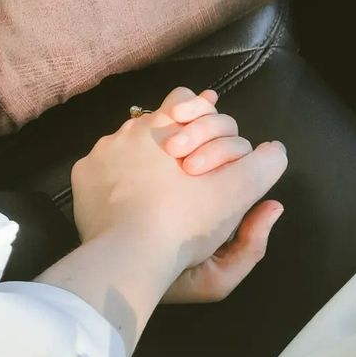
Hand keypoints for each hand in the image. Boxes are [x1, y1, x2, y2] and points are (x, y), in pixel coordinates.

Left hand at [71, 88, 287, 301]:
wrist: (128, 255)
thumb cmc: (185, 224)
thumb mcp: (238, 195)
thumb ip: (264, 167)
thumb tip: (274, 150)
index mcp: (167, 124)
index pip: (186, 100)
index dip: (202, 121)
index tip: (205, 154)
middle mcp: (129, 127)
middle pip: (157, 125)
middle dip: (175, 144)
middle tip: (187, 176)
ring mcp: (100, 151)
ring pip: (127, 147)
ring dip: (142, 162)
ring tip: (156, 196)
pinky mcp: (81, 176)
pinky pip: (101, 169)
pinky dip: (114, 182)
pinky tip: (125, 205)